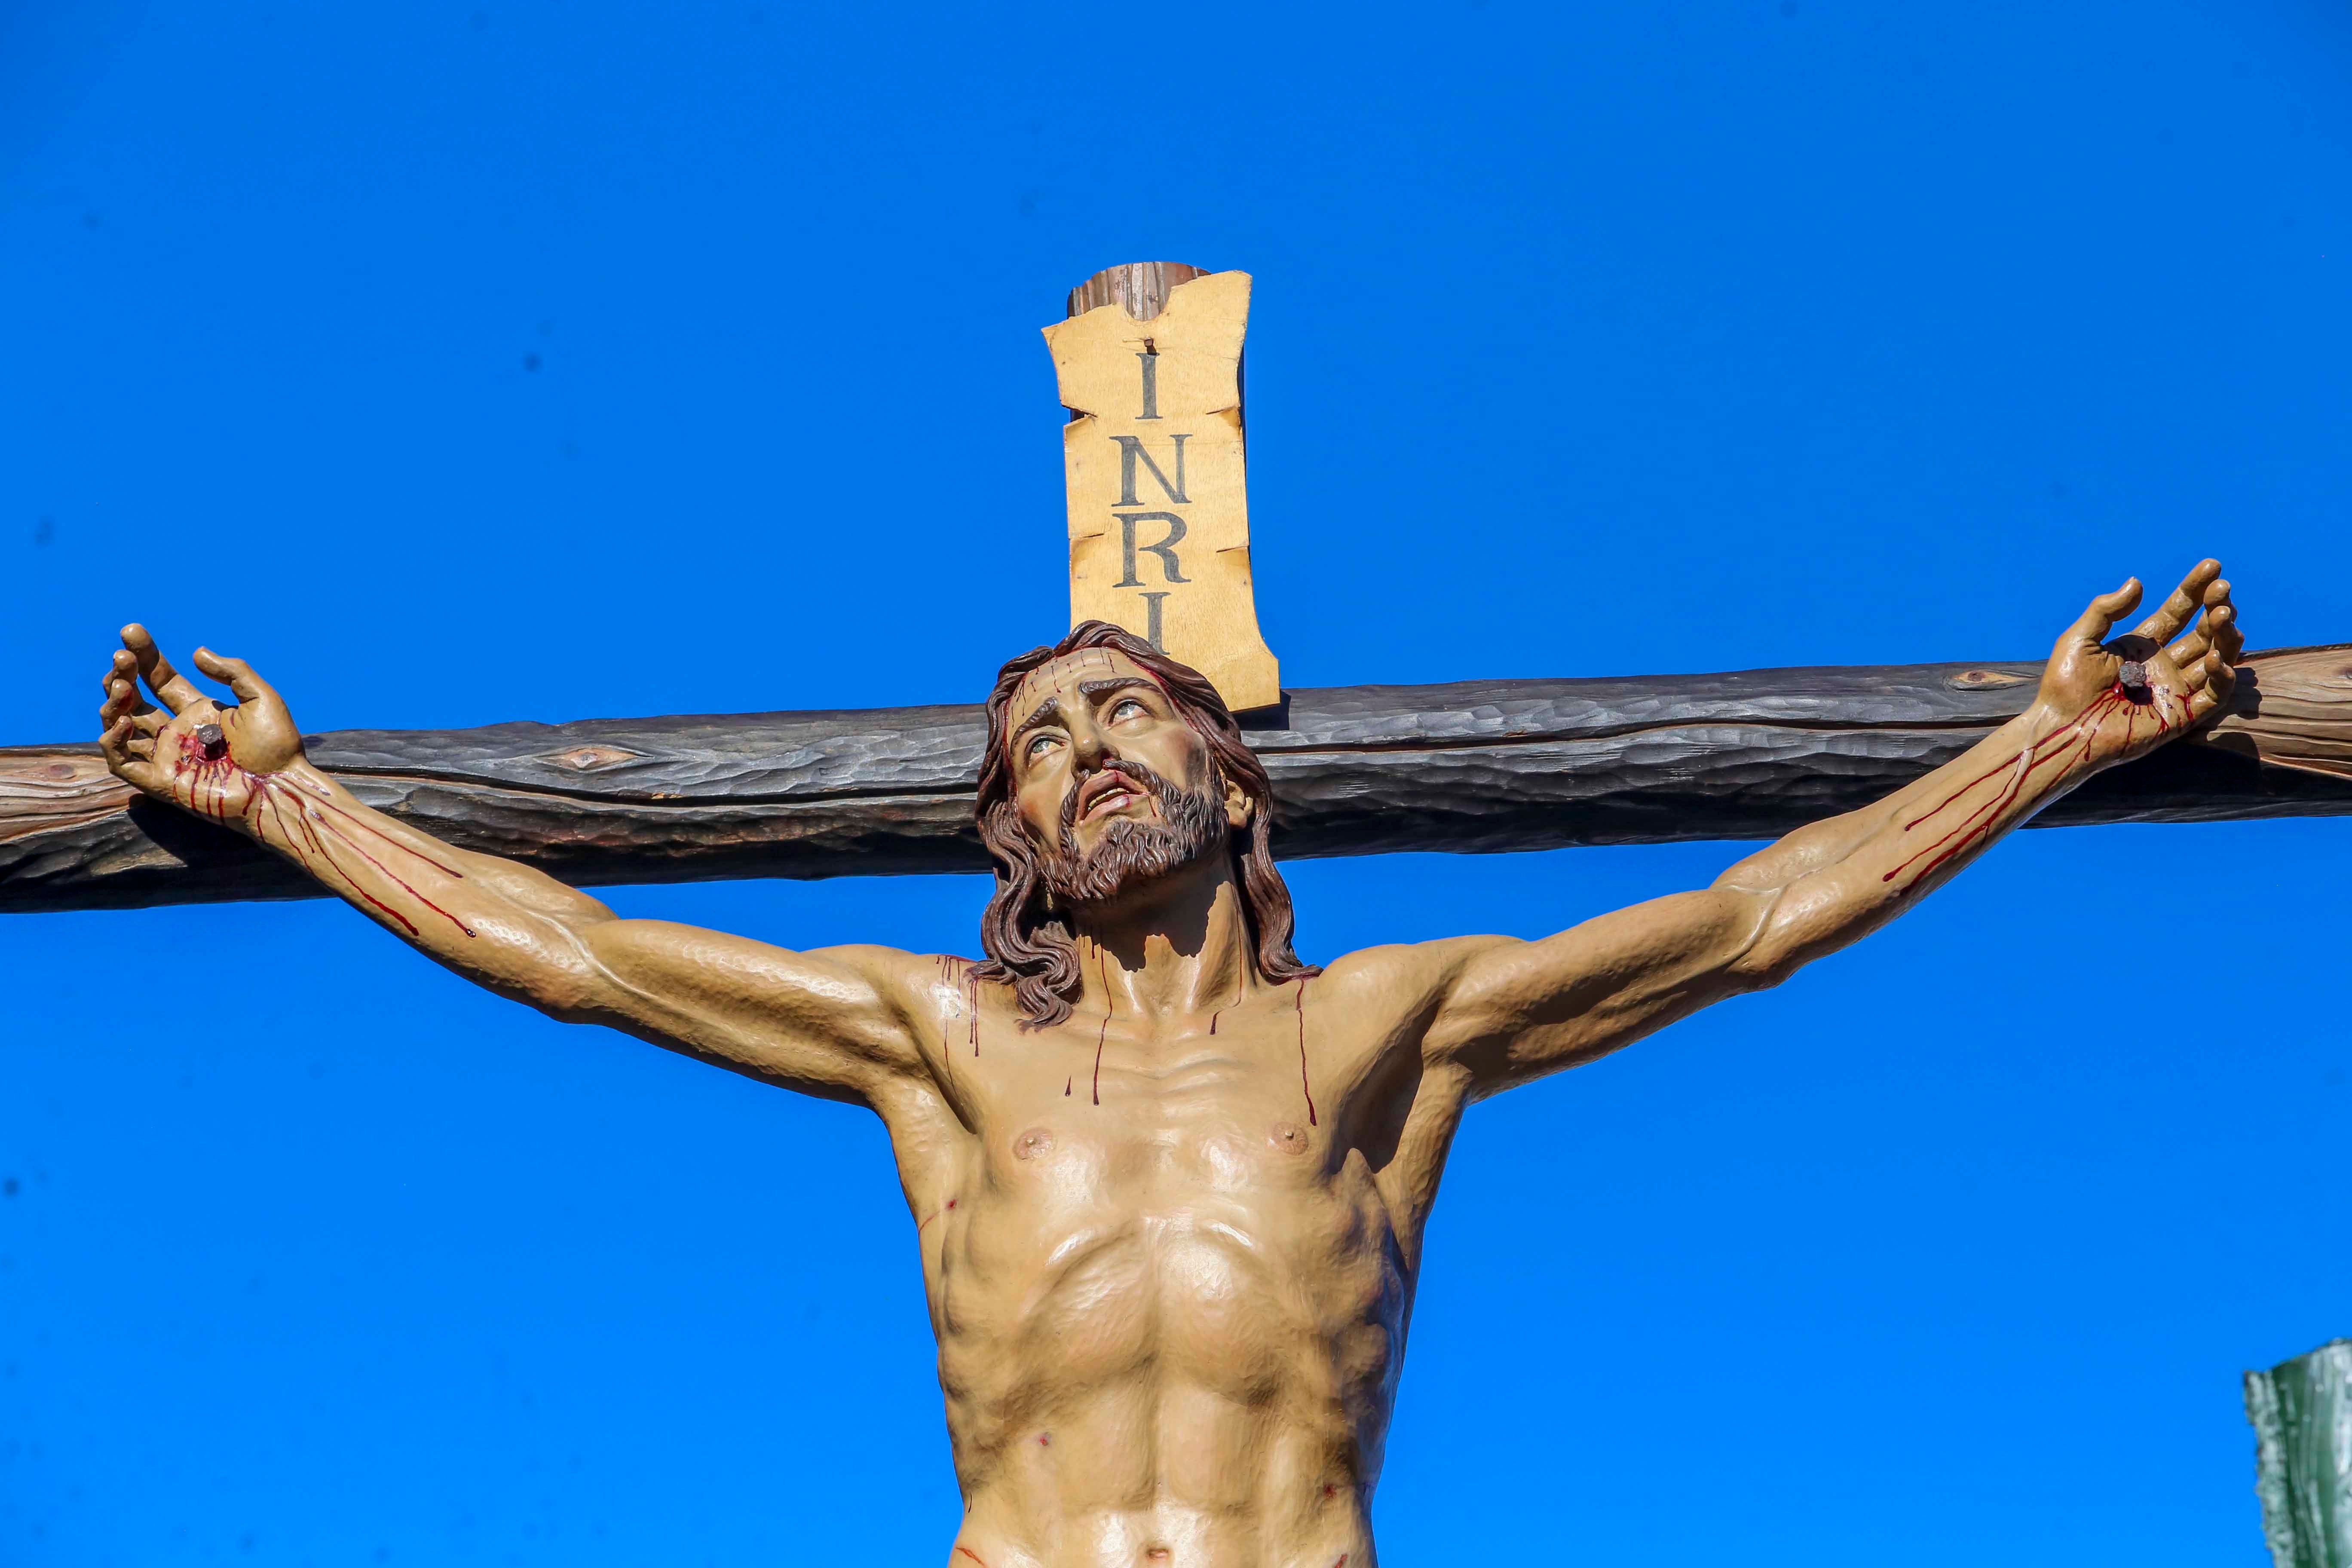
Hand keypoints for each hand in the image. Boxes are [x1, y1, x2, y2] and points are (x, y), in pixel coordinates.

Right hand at [97, 625, 304, 825]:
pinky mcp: (160, 781)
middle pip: (134, 700)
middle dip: (122, 676)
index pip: (159, 680)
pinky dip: (113, 741)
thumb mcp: (260, 698)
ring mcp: (166, 756)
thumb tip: (197, 652)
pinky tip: (122, 720)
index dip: (144, 657)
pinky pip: (121, 763)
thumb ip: (232, 671)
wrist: (281, 787)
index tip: (131, 631)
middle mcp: (178, 732)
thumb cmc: (277, 746)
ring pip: (120, 727)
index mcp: (199, 711)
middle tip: (121, 656)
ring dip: (113, 703)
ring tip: (123, 685)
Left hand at [2036, 560, 2242, 770]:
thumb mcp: (2080, 639)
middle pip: (2201, 632)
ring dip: (2224, 637)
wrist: (2061, 728)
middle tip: (2222, 589)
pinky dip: (2221, 677)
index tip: (2212, 566)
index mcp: (2141, 646)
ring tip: (2223, 615)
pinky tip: (2214, 658)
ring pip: (2214, 658)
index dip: (2194, 590)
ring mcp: (2173, 690)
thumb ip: (2106, 610)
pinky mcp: (2180, 715)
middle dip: (2215, 609)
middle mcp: (2162, 665)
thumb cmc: (2063, 686)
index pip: (2177, 612)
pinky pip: (2213, 695)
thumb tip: (2136, 582)